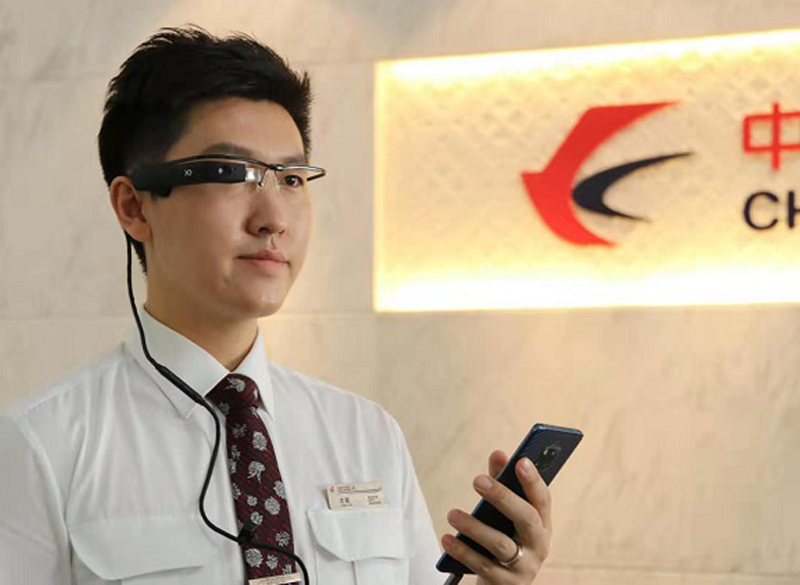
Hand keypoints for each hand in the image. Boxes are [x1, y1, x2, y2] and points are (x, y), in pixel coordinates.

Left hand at [441, 450, 551, 583]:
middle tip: (477, 480)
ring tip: (452, 514)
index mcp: (542, 523)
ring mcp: (524, 567)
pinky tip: (447, 539)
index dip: (533, 480)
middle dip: (502, 497)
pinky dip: (463, 551)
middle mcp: (538, 545)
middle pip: (526, 519)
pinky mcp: (505, 583)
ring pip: (501, 544)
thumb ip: (501, 483)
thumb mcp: (505, 514)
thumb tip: (498, 454)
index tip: (520, 461)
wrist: (501, 583)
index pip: (543, 499)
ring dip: (474, 527)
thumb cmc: (504, 538)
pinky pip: (482, 566)